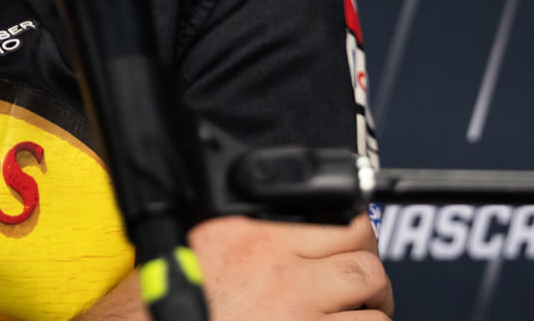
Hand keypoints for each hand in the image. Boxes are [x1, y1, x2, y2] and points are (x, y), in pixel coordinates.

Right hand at [78, 214, 392, 318]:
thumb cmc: (160, 303)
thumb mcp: (200, 244)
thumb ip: (243, 231)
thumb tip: (275, 225)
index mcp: (254, 234)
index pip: (338, 221)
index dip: (358, 235)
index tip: (357, 243)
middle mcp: (280, 271)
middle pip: (364, 262)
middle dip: (373, 277)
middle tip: (369, 289)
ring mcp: (296, 314)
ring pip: (373, 310)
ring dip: (372, 315)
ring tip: (362, 319)